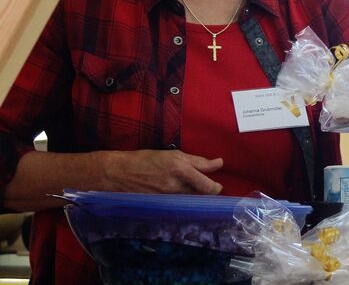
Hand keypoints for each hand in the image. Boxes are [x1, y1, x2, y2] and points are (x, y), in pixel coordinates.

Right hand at [105, 149, 223, 194]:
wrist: (118, 174)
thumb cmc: (144, 160)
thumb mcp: (170, 154)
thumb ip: (195, 161)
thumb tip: (216, 163)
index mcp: (180, 166)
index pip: (206, 177)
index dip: (215, 180)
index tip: (219, 178)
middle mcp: (176, 182)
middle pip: (203, 192)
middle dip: (211, 191)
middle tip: (212, 189)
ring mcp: (168, 196)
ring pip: (192, 199)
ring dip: (197, 197)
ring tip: (194, 192)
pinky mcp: (161, 205)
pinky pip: (179, 205)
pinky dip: (184, 202)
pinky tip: (181, 199)